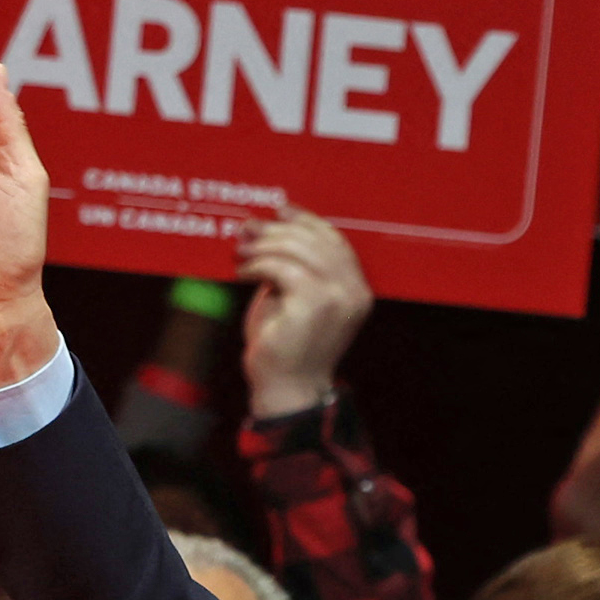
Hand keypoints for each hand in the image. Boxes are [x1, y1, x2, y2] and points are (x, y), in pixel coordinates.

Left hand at [236, 211, 373, 418]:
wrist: (287, 389)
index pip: (335, 240)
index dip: (306, 220)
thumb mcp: (298, 298)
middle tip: (248, 231)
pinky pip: (281, 268)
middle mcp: (354, 292)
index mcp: (357, 290)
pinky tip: (244, 273)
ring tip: (243, 254)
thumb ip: (297, 267)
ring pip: (298, 249)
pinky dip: (258, 265)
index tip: (279, 211)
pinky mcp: (312, 307)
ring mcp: (336, 300)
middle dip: (277, 230)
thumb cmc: (288, 345)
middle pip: (316, 239)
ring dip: (264, 246)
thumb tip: (270, 226)